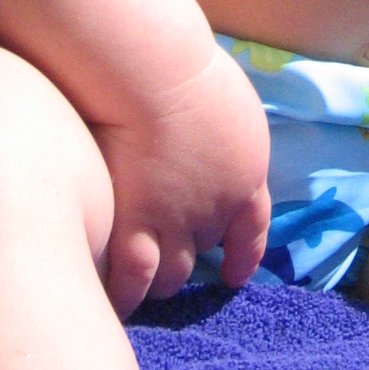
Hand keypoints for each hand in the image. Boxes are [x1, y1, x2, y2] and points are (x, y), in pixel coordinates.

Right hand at [92, 43, 271, 312]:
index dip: (243, 254)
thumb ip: (222, 133)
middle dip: (189, 254)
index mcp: (245, 173)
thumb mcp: (226, 101)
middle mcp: (216, 208)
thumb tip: (209, 134)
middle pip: (205, 249)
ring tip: (142, 286)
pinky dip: (127, 296)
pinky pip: (133, 283)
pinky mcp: (136, 233)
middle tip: (169, 259)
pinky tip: (116, 302)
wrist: (151, 76)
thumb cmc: (184, 68)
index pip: (252, 228)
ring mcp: (177, 225)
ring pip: (172, 275)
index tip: (234, 274)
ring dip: (160, 279)